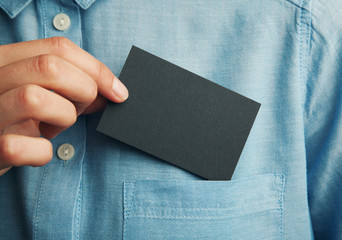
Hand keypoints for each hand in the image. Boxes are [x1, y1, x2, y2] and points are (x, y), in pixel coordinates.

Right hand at [0, 37, 128, 175]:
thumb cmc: (14, 118)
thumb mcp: (36, 92)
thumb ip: (69, 87)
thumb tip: (111, 92)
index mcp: (4, 61)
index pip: (58, 48)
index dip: (96, 69)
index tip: (117, 91)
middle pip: (50, 67)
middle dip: (83, 90)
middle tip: (81, 110)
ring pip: (34, 99)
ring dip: (62, 117)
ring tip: (53, 128)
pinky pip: (23, 147)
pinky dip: (42, 153)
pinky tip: (37, 152)